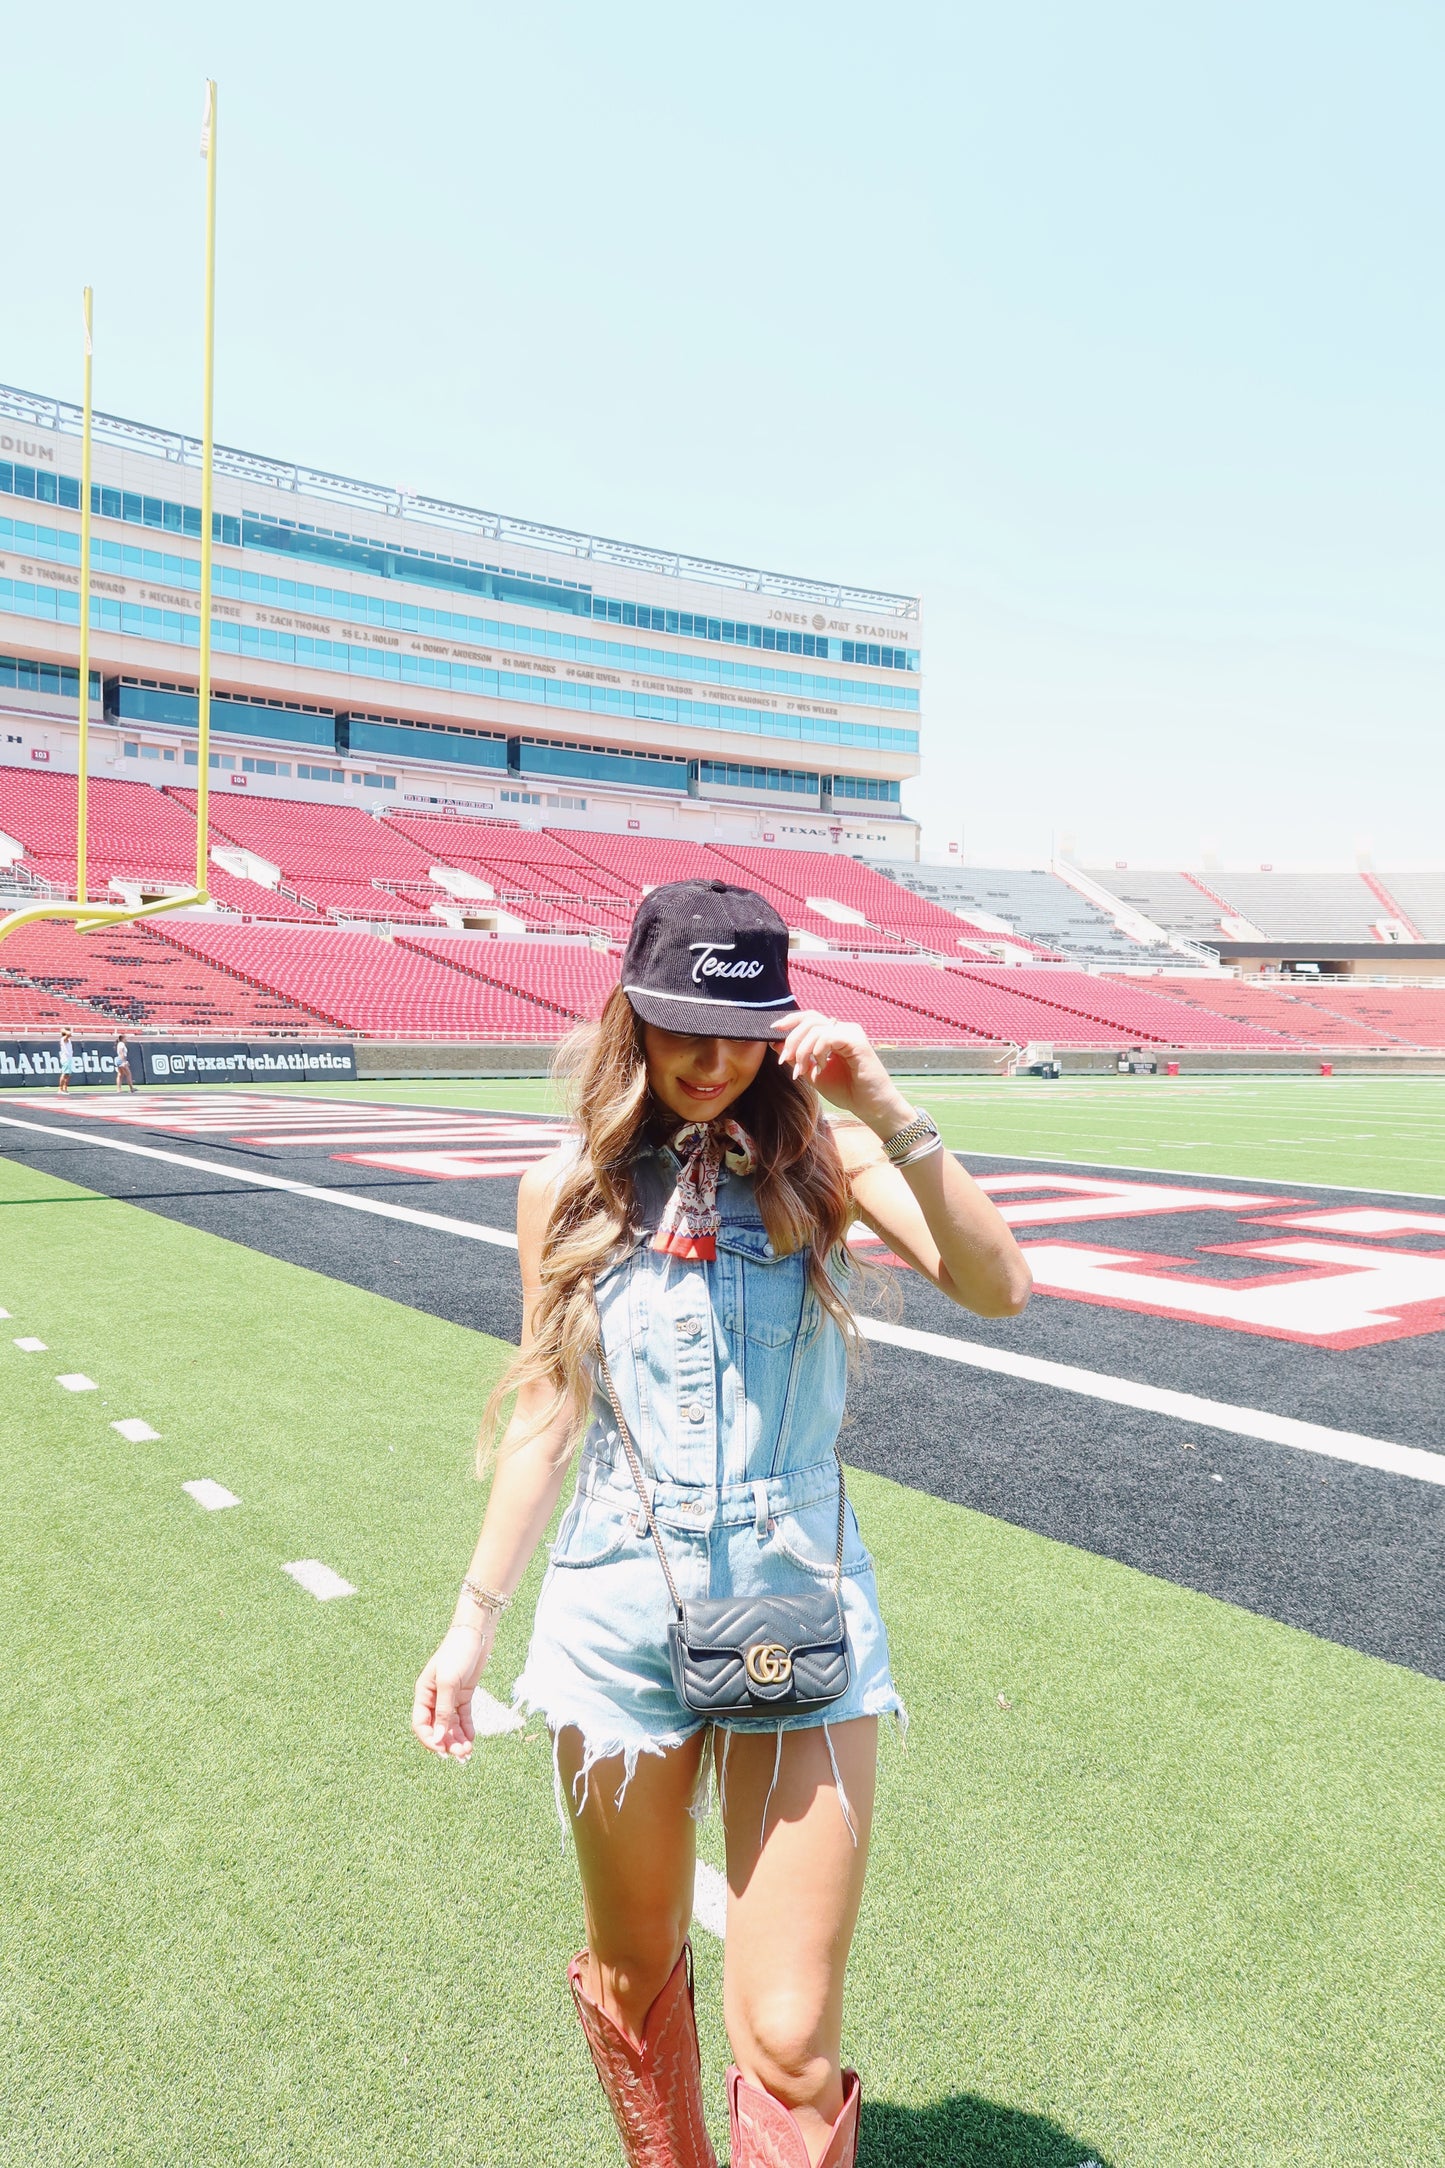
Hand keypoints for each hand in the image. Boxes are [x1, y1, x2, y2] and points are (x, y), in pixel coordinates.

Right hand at [411, 1623, 492, 1762]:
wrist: (476, 1633)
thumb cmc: (457, 1653)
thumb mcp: (449, 1683)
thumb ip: (442, 1711)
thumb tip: (438, 1738)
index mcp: (423, 1693)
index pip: (420, 1724)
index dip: (430, 1740)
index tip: (443, 1750)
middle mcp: (434, 1698)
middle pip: (437, 1728)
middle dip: (447, 1743)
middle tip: (462, 1754)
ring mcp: (449, 1697)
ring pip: (450, 1726)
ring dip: (457, 1739)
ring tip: (468, 1751)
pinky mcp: (463, 1695)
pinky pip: (462, 1717)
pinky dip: (466, 1729)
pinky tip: (472, 1739)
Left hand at [771, 1011, 912, 1137]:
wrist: (870, 1107)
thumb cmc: (847, 1091)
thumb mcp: (813, 1074)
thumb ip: (797, 1058)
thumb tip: (775, 1043)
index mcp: (834, 1034)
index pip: (809, 1017)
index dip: (790, 1020)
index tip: (772, 1031)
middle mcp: (843, 1029)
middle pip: (809, 1020)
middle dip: (792, 1040)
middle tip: (786, 1062)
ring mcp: (851, 1032)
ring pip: (816, 1029)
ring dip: (802, 1051)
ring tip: (803, 1071)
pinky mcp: (857, 1040)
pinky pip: (828, 1037)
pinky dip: (818, 1052)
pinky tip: (821, 1067)